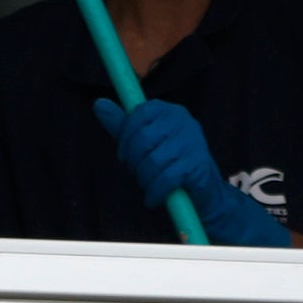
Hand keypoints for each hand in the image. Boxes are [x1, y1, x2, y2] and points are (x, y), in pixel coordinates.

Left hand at [100, 95, 291, 244]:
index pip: (137, 115)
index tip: (123, 157)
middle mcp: (184, 120)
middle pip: (143, 139)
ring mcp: (194, 142)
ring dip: (144, 179)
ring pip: (153, 161)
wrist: (204, 191)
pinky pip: (166, 179)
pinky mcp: (199, 165)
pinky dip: (155, 192)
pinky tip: (153, 199)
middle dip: (133, 162)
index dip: (125, 140)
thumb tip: (99, 104)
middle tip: (137, 175)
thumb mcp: (142, 142)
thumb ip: (121, 125)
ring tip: (148, 186)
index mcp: (168, 110)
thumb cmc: (168, 162)